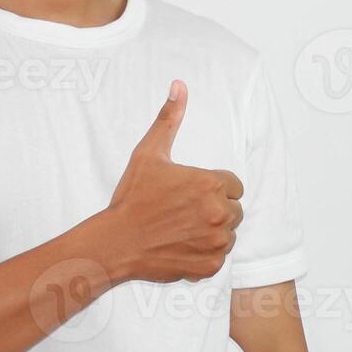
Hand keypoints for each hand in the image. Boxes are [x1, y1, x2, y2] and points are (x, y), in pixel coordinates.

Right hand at [103, 79, 243, 283]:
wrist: (116, 242)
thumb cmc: (132, 198)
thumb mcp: (149, 153)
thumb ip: (169, 119)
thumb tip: (179, 86)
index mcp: (212, 184)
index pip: (234, 185)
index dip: (213, 188)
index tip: (190, 193)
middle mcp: (220, 213)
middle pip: (234, 210)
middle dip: (215, 209)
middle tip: (184, 212)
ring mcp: (217, 242)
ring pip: (229, 234)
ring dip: (213, 232)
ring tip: (182, 229)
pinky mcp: (211, 266)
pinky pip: (219, 257)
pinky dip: (205, 255)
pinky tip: (182, 247)